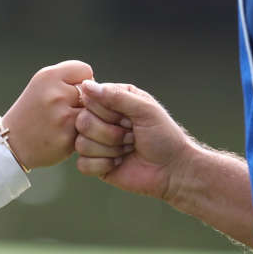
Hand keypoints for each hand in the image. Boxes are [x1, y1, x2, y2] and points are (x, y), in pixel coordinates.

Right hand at [0, 61, 91, 170]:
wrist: (12, 142)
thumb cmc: (34, 110)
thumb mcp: (43, 85)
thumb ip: (70, 79)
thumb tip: (100, 87)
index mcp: (48, 76)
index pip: (85, 71)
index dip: (82, 82)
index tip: (71, 92)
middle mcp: (55, 94)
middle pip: (92, 92)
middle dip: (84, 101)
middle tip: (67, 110)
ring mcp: (63, 117)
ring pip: (93, 112)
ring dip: (87, 117)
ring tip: (68, 123)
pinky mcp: (68, 137)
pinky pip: (90, 130)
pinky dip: (83, 133)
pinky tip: (68, 135)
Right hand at [74, 80, 196, 200]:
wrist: (172, 169)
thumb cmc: (163, 136)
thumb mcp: (145, 109)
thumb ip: (116, 96)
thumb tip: (86, 84)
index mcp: (111, 101)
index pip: (89, 100)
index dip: (108, 113)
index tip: (129, 120)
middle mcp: (100, 119)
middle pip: (82, 122)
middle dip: (111, 133)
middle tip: (132, 137)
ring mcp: (96, 142)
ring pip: (81, 144)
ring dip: (110, 149)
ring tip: (128, 149)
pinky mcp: (95, 164)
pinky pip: (82, 164)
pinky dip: (103, 165)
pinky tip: (119, 163)